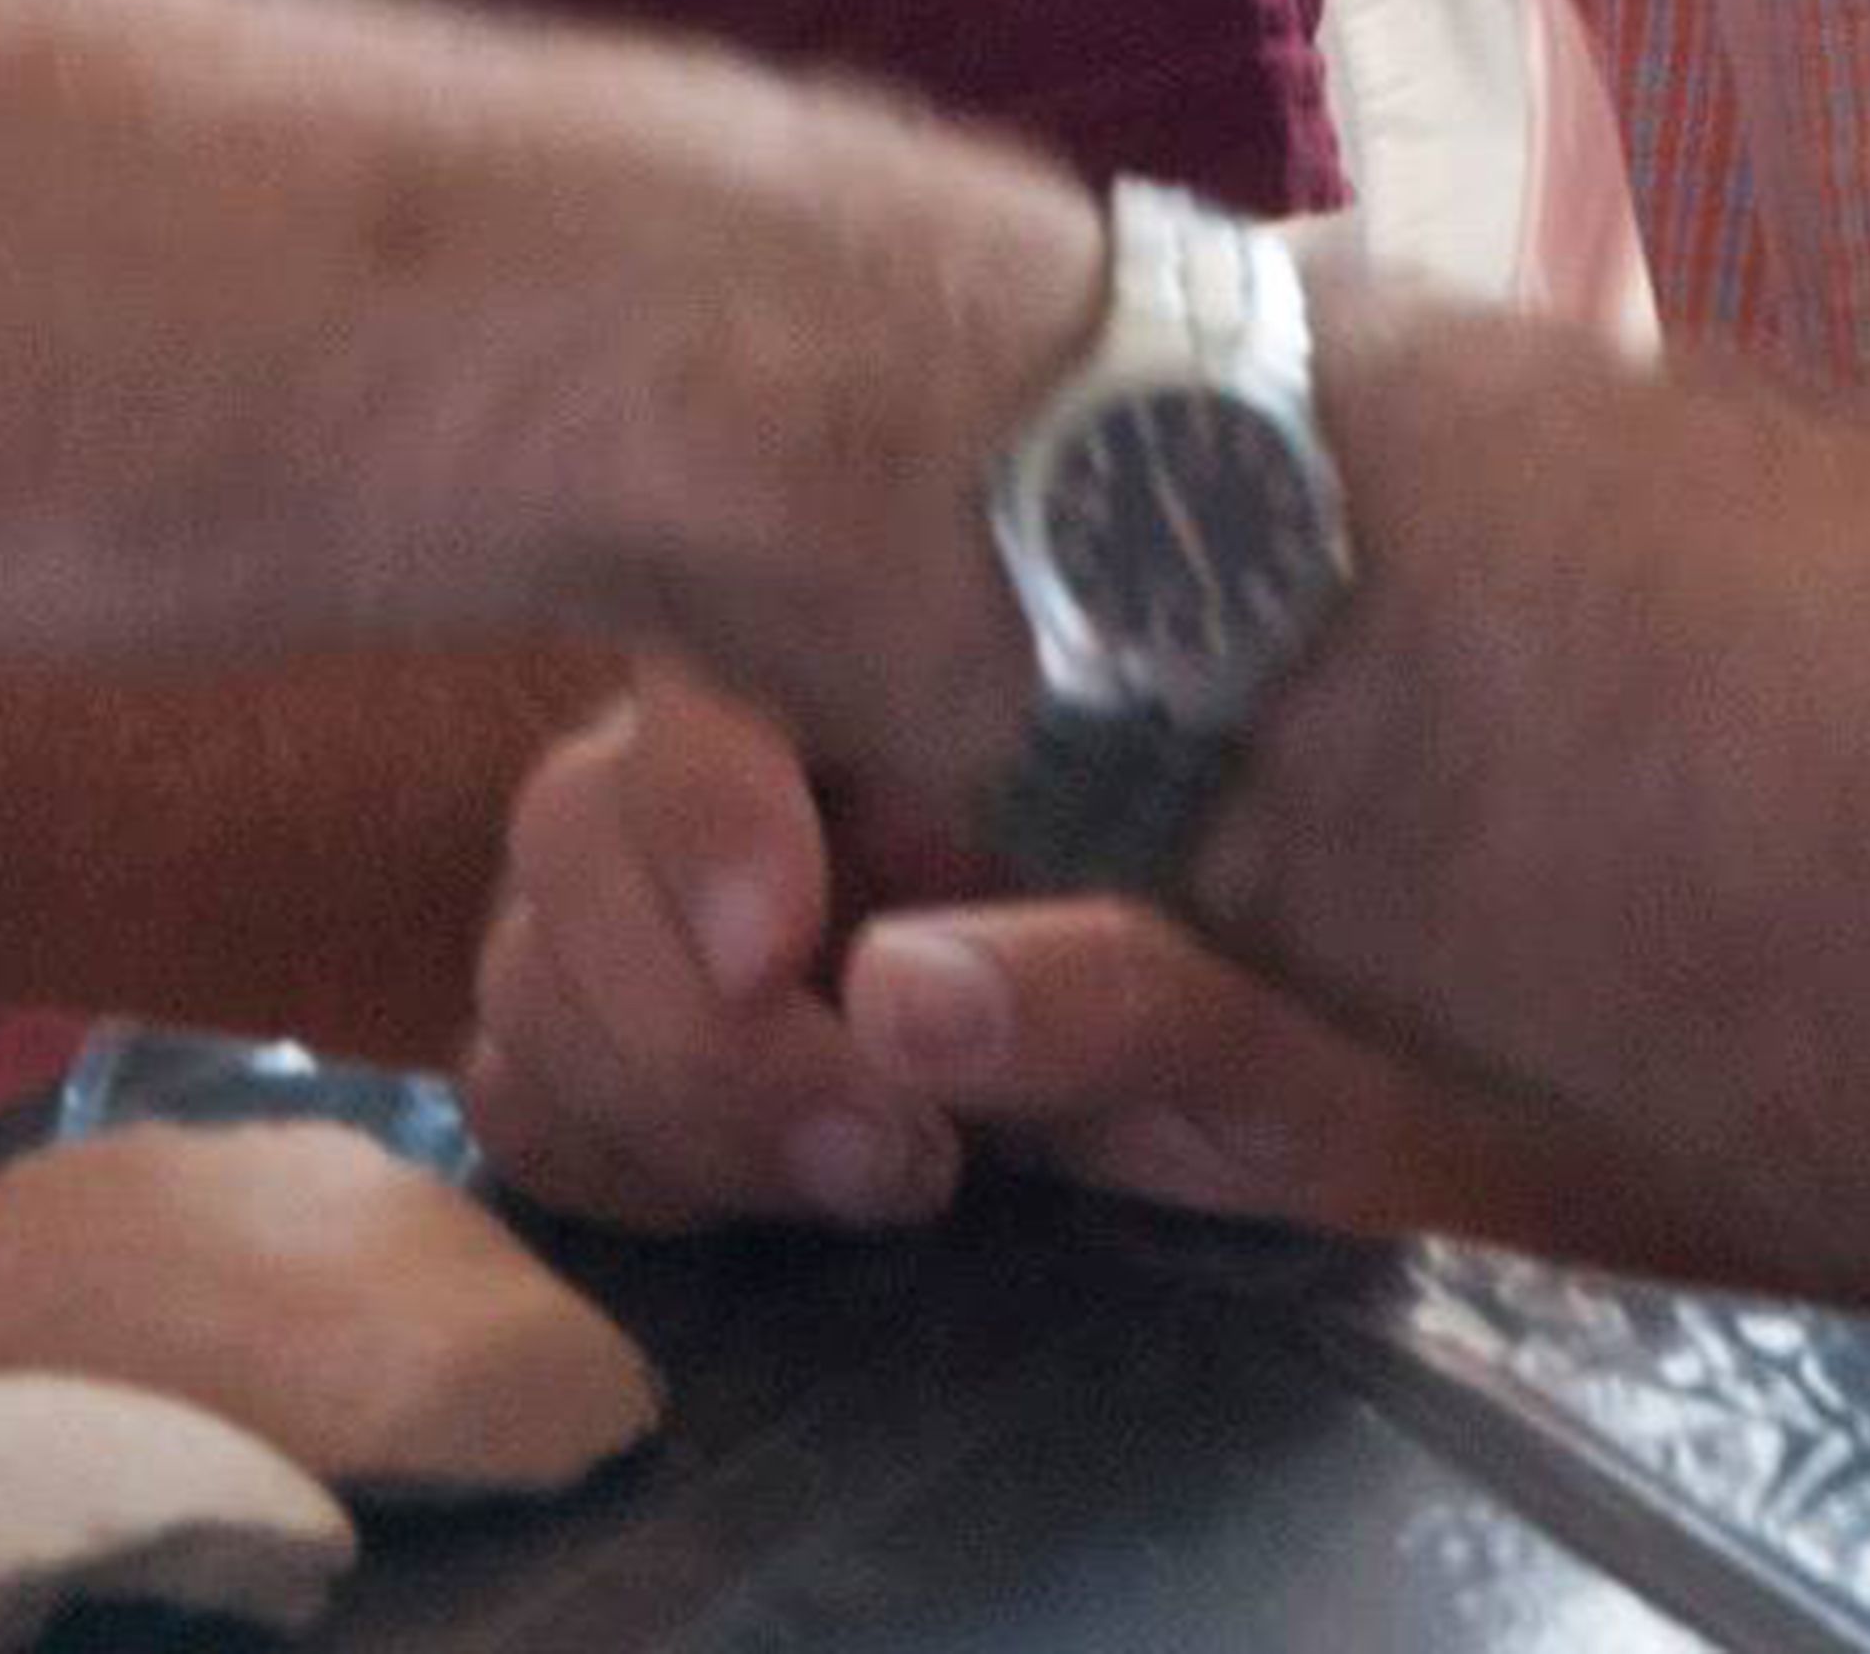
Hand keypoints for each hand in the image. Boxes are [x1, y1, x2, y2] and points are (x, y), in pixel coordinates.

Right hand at [462, 671, 1485, 1241]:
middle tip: (898, 1149)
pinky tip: (762, 1199)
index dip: (701, 809)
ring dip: (662, 1104)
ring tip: (889, 1176)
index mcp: (909, 671)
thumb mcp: (1267, 998)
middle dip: (696, 1023)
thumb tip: (897, 999)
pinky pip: (526, 1085)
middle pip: (577, 833)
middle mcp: (777, 764)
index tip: (789, 953)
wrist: (1343, 1107)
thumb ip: (1104, 983)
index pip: (703, 673)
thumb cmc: (1322, 1000)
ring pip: (531, 965)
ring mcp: (699, 904)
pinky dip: (608, 1155)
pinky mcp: (670, 1053)